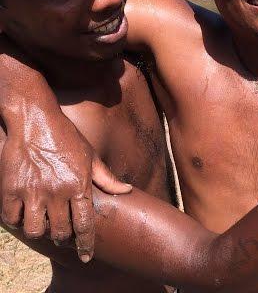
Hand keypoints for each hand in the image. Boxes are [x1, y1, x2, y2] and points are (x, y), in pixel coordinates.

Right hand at [0, 106, 130, 261]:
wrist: (34, 119)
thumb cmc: (66, 137)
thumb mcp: (90, 155)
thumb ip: (107, 177)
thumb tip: (127, 191)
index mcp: (79, 184)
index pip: (85, 224)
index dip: (86, 244)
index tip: (87, 256)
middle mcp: (57, 191)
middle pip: (61, 232)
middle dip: (64, 239)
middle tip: (64, 236)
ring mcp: (32, 191)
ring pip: (36, 231)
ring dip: (41, 232)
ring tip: (45, 224)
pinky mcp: (10, 189)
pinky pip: (12, 219)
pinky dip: (18, 221)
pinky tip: (25, 215)